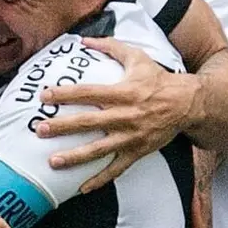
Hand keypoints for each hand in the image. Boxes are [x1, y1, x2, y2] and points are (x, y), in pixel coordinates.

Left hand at [36, 37, 200, 191]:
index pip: (88, 92)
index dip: (65, 94)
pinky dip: (100, 179)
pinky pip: (117, 168)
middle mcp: (125, 115)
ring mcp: (130, 136)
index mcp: (122, 92)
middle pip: (88, 122)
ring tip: (53, 162)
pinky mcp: (137, 151)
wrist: (187, 104)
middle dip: (62, 127)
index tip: (44, 96)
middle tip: (40, 130)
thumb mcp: (137, 57)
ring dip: (75, 156)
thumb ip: (110, 47)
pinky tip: (82, 188)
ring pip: (99, 149)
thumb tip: (85, 39)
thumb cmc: (159, 79)